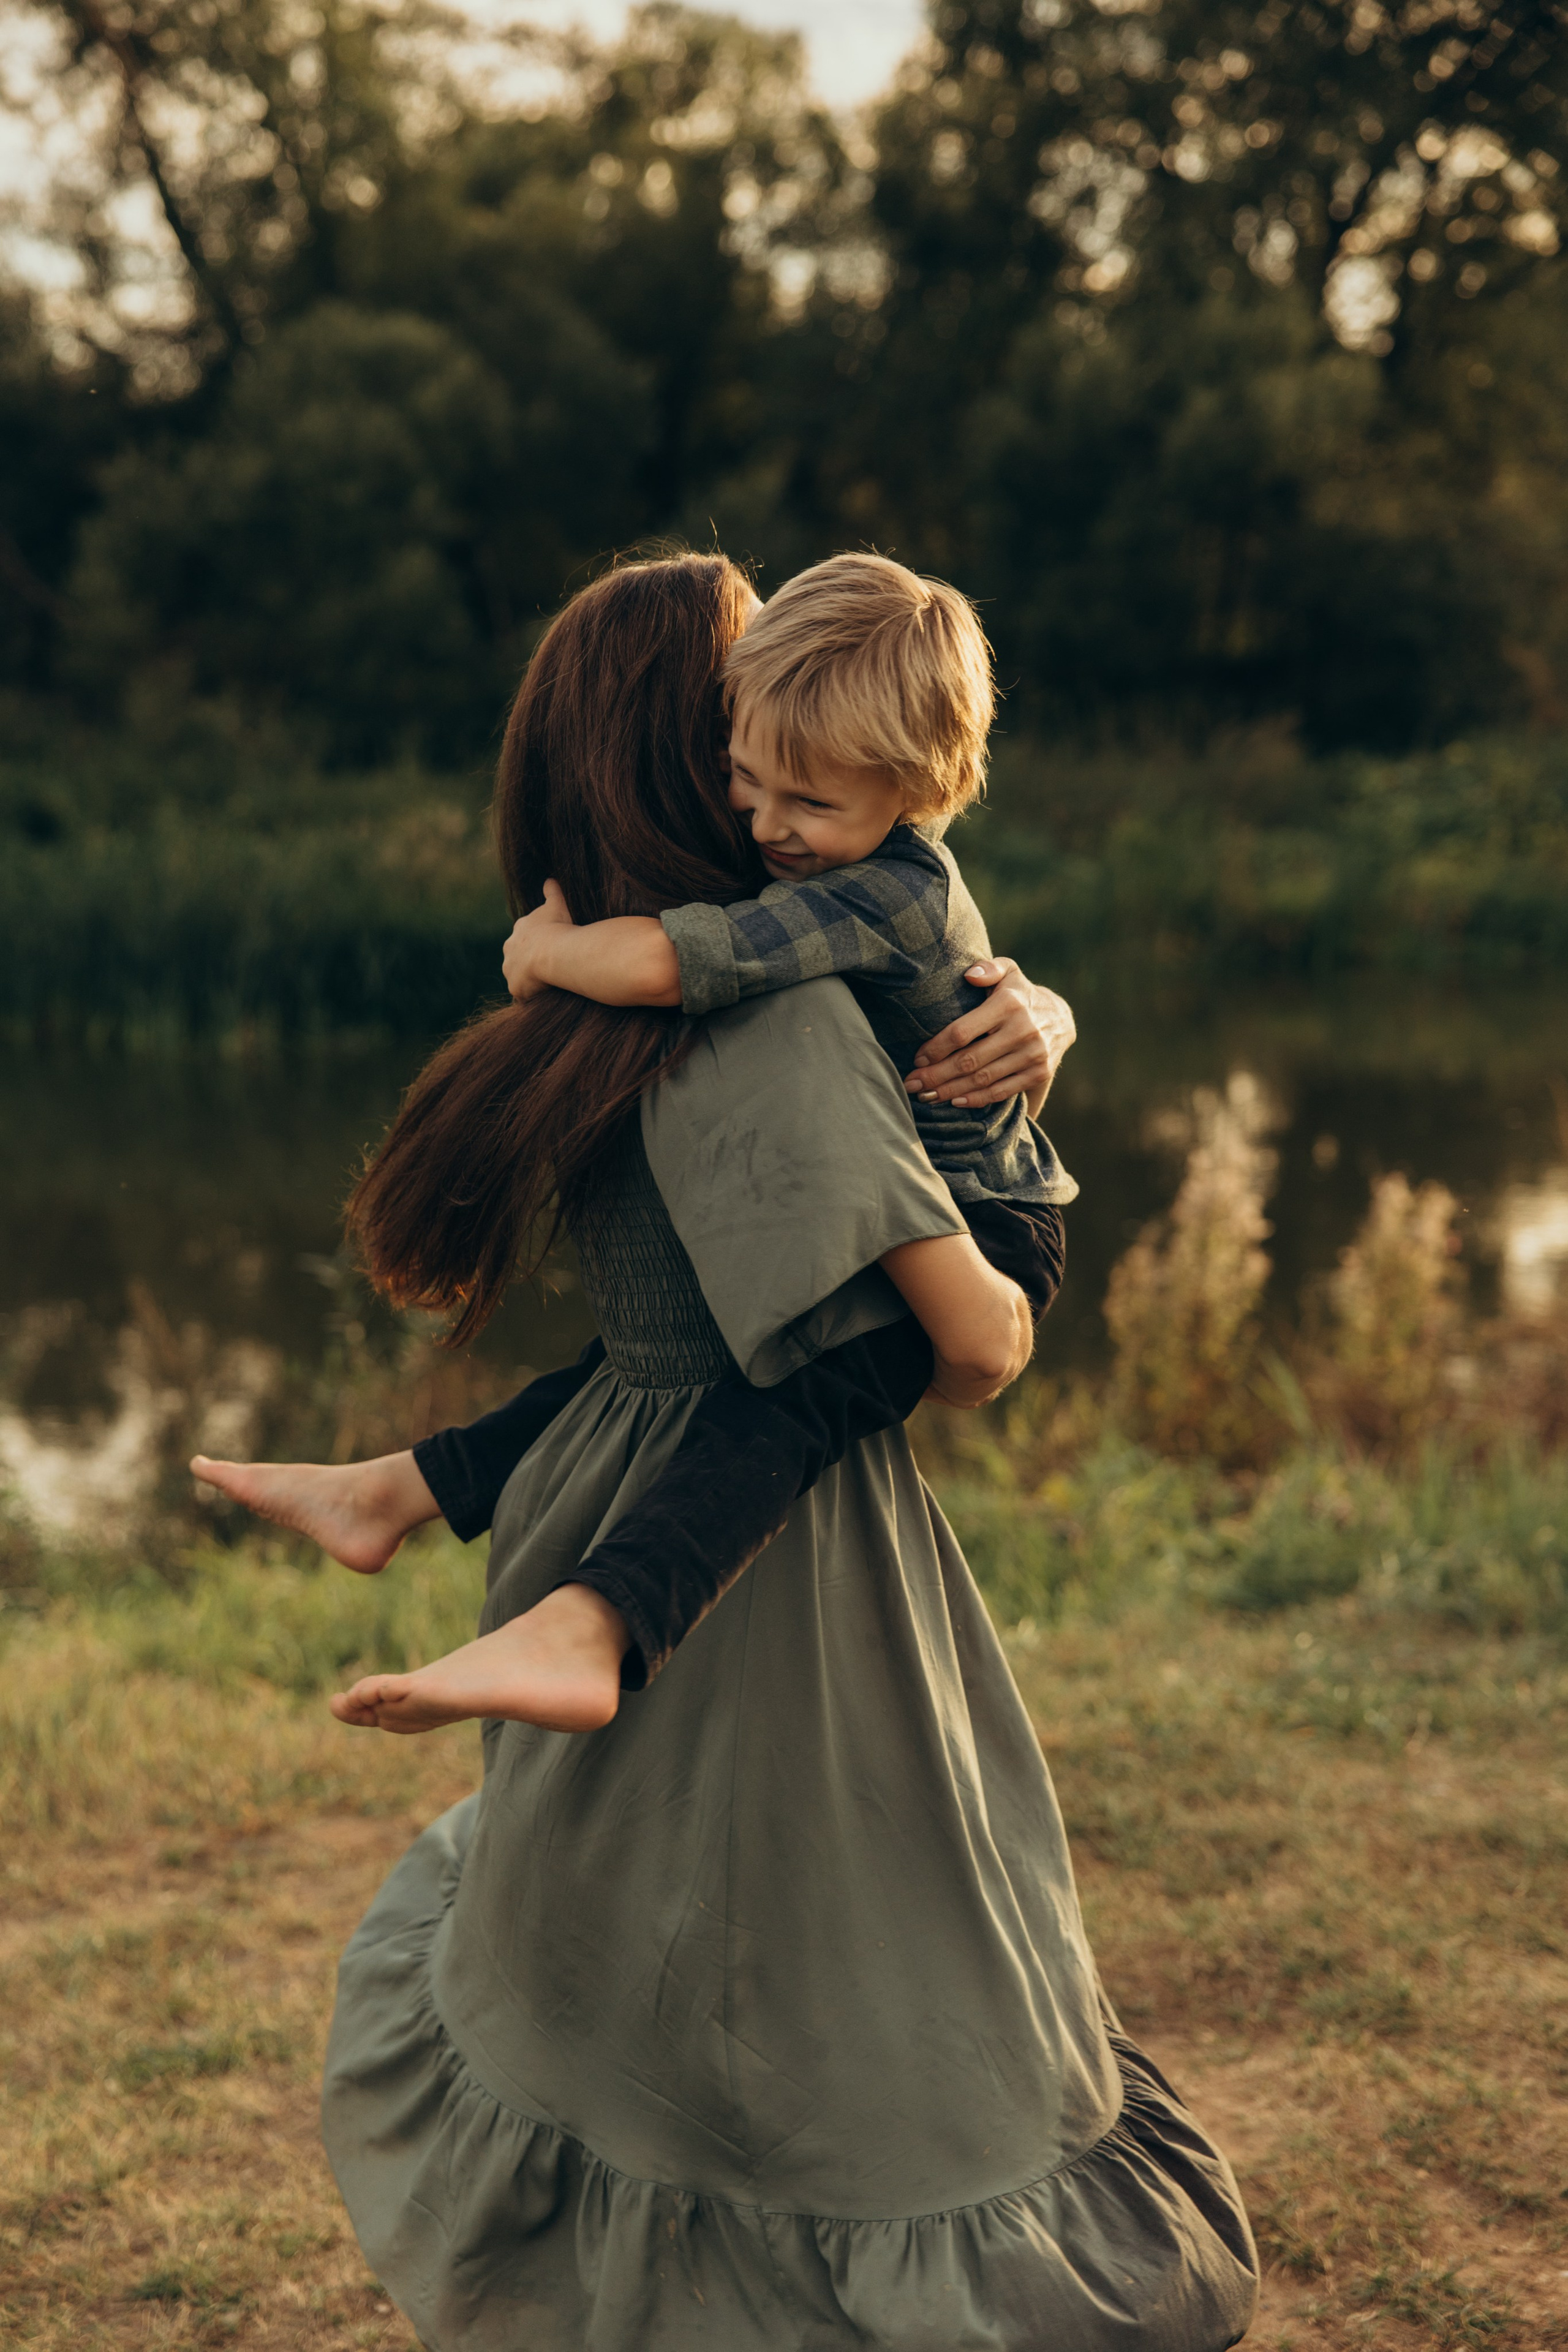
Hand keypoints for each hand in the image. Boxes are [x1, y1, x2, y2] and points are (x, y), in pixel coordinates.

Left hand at [503, 879, 573, 1000]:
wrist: (556, 952)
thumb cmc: (559, 927)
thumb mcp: (558, 904)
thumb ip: (552, 891)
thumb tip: (550, 879)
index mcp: (520, 929)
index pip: (525, 937)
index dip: (538, 942)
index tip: (550, 947)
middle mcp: (510, 948)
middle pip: (518, 957)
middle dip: (529, 962)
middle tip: (548, 968)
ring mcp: (510, 970)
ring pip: (519, 976)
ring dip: (529, 980)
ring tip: (546, 985)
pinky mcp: (515, 988)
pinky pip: (523, 995)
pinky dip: (531, 996)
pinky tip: (544, 997)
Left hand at [907, 958, 1075, 1113]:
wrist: (1061, 1018)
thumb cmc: (1019, 993)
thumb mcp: (1008, 971)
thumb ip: (988, 968)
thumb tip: (969, 975)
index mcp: (1008, 1003)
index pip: (963, 1031)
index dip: (936, 1048)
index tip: (917, 1058)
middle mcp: (1022, 1030)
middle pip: (969, 1060)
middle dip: (936, 1075)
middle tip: (911, 1084)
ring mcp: (1033, 1054)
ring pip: (983, 1080)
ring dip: (950, 1091)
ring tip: (926, 1096)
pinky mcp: (1039, 1073)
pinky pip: (1002, 1092)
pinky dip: (977, 1100)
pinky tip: (955, 1102)